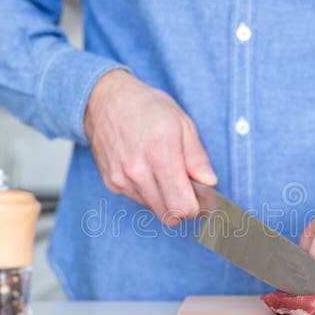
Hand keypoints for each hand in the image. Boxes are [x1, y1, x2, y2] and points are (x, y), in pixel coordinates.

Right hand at [84, 69, 216, 224]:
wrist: (106, 100)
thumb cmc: (147, 108)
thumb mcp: (183, 124)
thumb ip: (197, 157)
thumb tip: (209, 182)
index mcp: (161, 155)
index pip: (182, 207)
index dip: (196, 207)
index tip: (200, 196)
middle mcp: (138, 172)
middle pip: (169, 215)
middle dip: (182, 206)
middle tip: (186, 186)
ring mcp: (122, 180)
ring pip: (154, 209)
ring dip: (165, 199)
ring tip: (164, 172)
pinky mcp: (112, 183)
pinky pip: (138, 200)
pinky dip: (148, 192)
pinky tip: (147, 170)